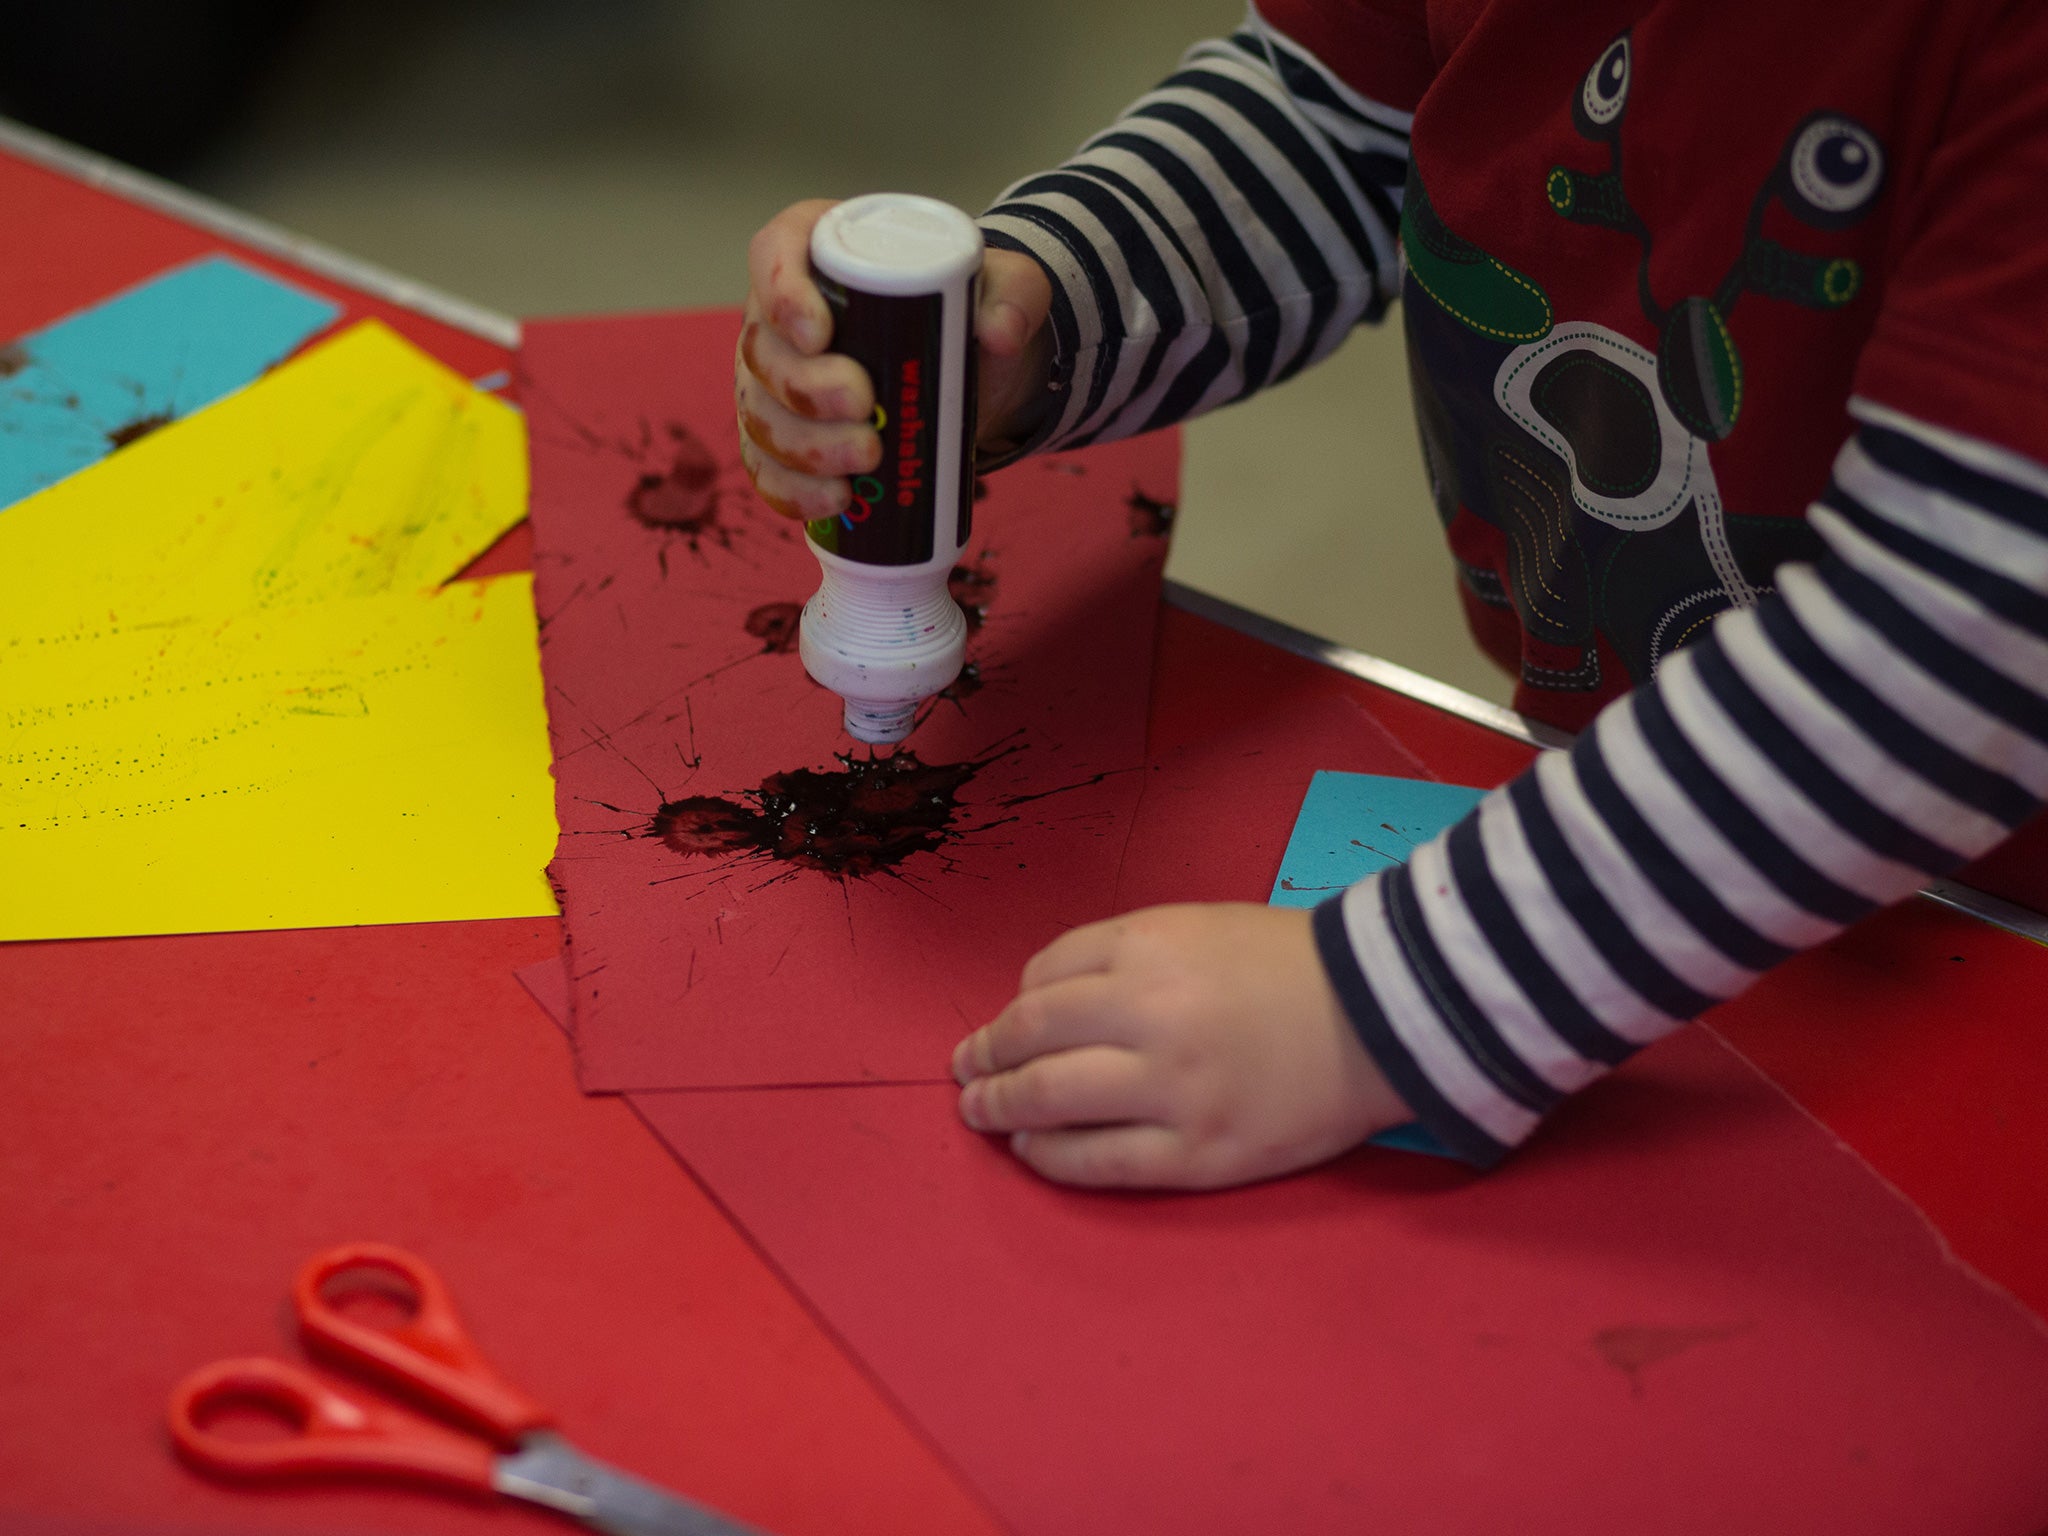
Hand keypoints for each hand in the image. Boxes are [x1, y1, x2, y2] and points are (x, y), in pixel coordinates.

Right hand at [735, 199, 1056, 521]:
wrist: (969, 370)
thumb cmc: (969, 310)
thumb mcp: (1007, 287)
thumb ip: (1015, 295)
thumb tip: (1000, 334)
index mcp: (819, 252)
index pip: (774, 253)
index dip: (781, 293)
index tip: (820, 333)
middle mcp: (781, 317)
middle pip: (763, 350)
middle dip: (804, 387)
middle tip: (865, 407)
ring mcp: (776, 383)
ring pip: (761, 416)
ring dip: (805, 447)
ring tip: (866, 459)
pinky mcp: (784, 440)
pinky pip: (767, 469)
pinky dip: (792, 489)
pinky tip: (832, 500)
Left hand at [951, 904, 1410, 1189]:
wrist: (1381, 1014)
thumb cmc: (1284, 965)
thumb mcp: (1194, 927)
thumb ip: (1117, 957)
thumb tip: (1037, 1006)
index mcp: (1147, 948)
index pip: (1043, 979)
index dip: (1011, 1006)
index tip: (1002, 1026)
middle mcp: (1150, 1015)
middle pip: (1030, 1038)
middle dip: (984, 1058)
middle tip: (966, 1072)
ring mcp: (1172, 1090)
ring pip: (1049, 1101)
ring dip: (998, 1109)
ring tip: (979, 1113)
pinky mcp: (1197, 1153)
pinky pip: (1097, 1161)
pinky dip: (1049, 1158)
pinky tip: (1032, 1152)